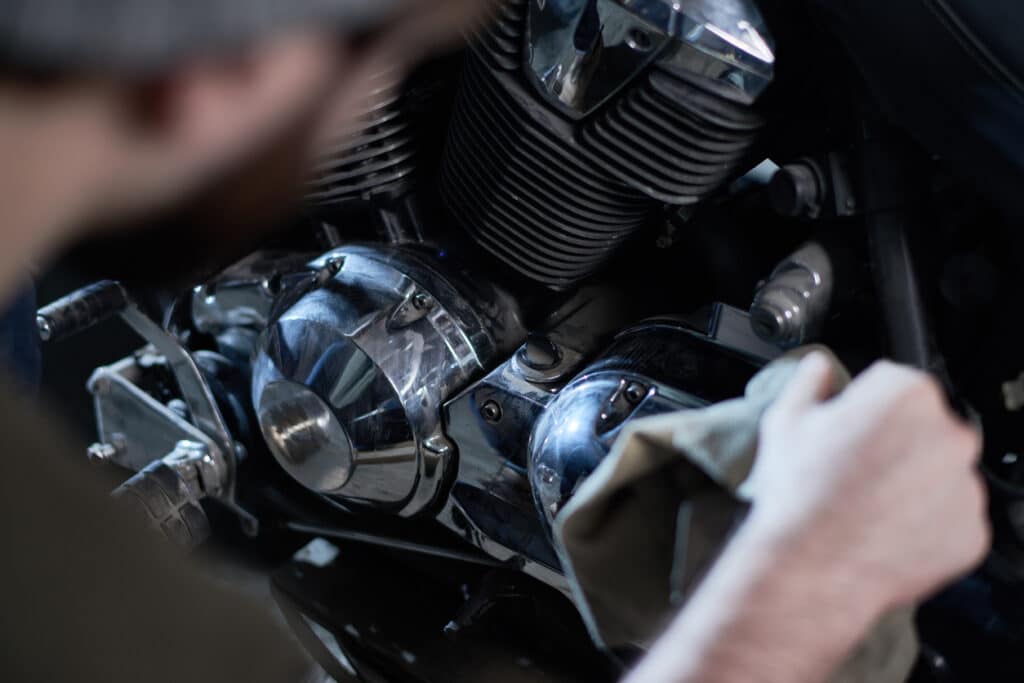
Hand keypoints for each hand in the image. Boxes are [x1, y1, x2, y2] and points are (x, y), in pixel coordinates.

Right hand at [748, 353, 990, 615]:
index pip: (896, 385)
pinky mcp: (972, 531)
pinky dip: (926, 524)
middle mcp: (949, 434)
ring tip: (867, 505)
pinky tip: (885, 529)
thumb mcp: (786, 422)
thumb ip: (809, 381)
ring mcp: (966, 486)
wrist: (810, 566)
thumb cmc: (798, 494)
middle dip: (898, 443)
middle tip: (856, 470)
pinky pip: (951, 519)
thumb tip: (819, 365)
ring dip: (914, 484)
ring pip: (941, 474)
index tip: (851, 430)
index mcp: (906, 395)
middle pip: (926, 428)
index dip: (868, 408)